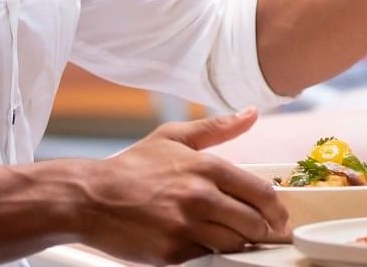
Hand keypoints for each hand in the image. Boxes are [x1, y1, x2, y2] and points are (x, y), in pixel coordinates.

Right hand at [75, 108, 287, 263]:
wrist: (87, 198)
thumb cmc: (131, 168)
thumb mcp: (174, 137)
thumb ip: (217, 127)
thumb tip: (251, 113)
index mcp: (207, 168)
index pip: (261, 193)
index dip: (276, 209)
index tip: (279, 217)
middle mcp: (200, 197)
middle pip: (254, 223)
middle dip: (262, 229)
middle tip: (261, 231)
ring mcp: (186, 227)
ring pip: (234, 243)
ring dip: (237, 242)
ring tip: (229, 235)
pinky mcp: (171, 253)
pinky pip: (206, 256)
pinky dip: (208, 251)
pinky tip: (199, 240)